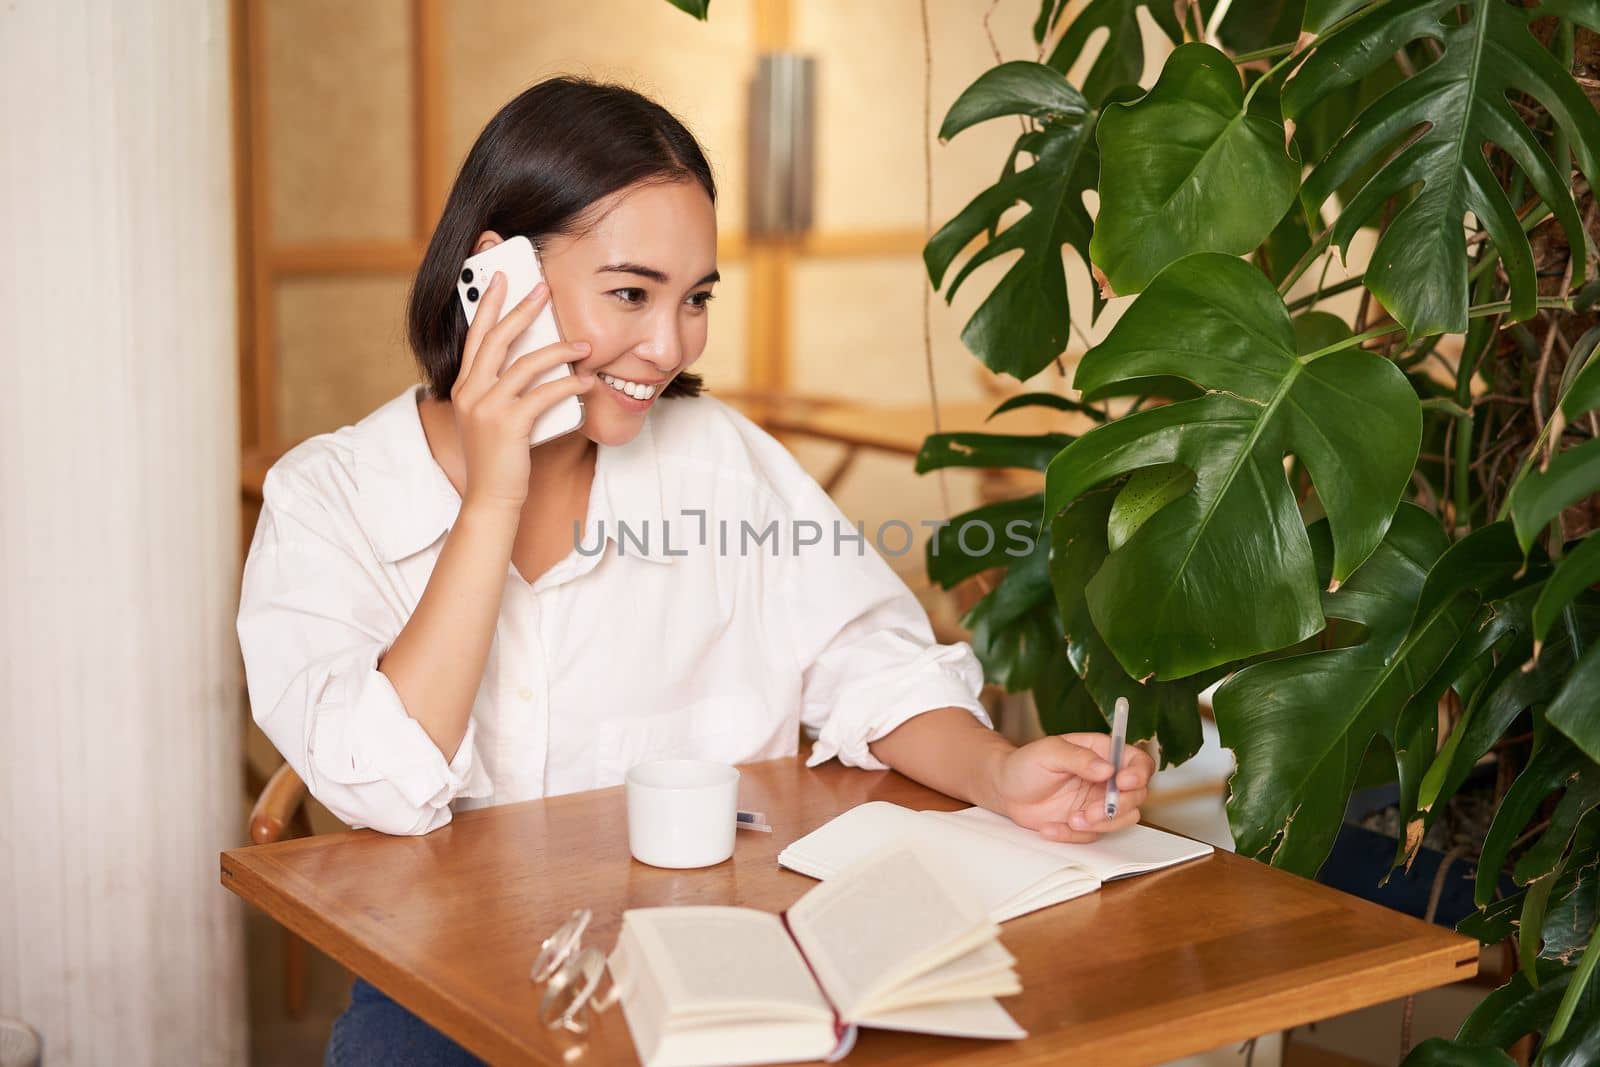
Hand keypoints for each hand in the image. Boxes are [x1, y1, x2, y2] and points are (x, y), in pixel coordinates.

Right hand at [451, 271, 596, 509]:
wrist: (491, 498)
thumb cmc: (499, 457)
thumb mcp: (493, 417)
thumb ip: (505, 389)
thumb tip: (540, 360)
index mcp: (463, 386)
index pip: (475, 336)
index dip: (489, 304)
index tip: (503, 278)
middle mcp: (469, 392)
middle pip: (497, 338)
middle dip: (522, 309)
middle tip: (544, 289)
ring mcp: (487, 408)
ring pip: (525, 364)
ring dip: (559, 350)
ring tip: (584, 345)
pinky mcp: (509, 424)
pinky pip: (543, 394)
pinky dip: (568, 384)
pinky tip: (585, 380)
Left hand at [988, 732, 1154, 842]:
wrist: (1005, 790)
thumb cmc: (1026, 764)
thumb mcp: (1049, 753)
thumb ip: (1079, 758)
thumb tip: (1107, 769)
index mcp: (1103, 753)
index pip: (1138, 761)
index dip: (1139, 773)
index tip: (1124, 782)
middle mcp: (1107, 778)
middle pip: (1137, 795)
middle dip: (1118, 806)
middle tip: (1092, 811)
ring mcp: (1098, 802)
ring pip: (1123, 819)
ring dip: (1101, 824)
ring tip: (1071, 819)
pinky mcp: (1087, 823)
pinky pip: (1094, 835)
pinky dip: (1073, 835)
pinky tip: (1050, 827)